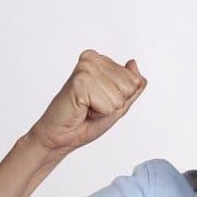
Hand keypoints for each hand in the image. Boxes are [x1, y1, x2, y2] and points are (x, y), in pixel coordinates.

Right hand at [27, 49, 147, 152]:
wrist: (62, 136)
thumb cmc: (86, 121)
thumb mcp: (118, 104)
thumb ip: (131, 85)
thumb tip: (133, 64)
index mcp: (100, 61)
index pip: (135, 80)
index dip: (122, 98)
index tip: (101, 100)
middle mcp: (92, 60)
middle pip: (129, 86)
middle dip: (115, 103)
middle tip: (93, 105)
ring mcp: (86, 69)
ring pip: (119, 96)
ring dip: (105, 109)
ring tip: (87, 107)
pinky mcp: (80, 82)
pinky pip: (108, 105)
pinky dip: (98, 113)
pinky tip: (82, 109)